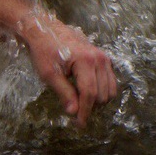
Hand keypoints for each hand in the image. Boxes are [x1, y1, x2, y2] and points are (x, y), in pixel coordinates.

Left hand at [15, 11, 118, 127]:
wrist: (46, 30)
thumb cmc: (44, 51)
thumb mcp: (49, 74)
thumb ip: (63, 93)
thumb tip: (74, 113)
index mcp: (85, 61)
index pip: (89, 94)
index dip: (85, 112)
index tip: (79, 124)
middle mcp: (99, 59)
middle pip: (102, 95)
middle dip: (90, 106)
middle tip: (74, 108)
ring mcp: (104, 58)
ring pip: (110, 91)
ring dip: (97, 100)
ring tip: (79, 99)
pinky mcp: (105, 59)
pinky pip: (110, 82)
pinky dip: (102, 91)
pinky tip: (86, 91)